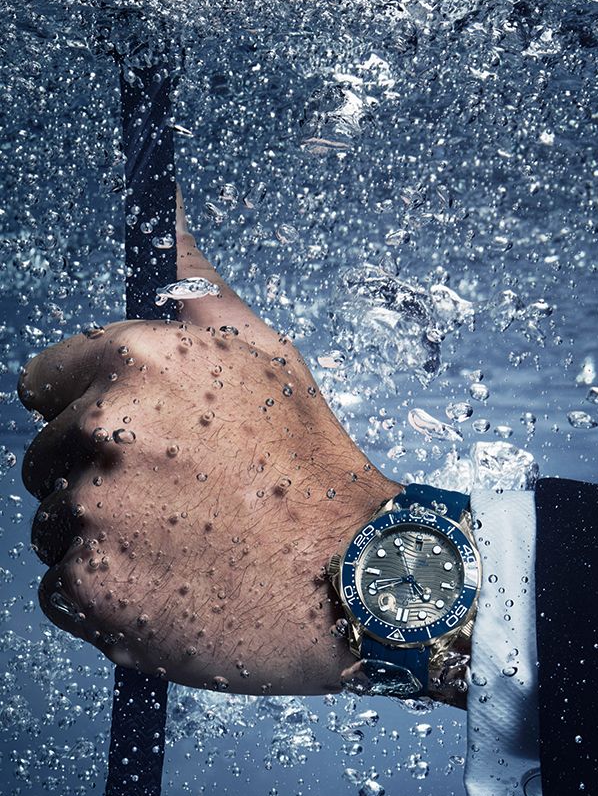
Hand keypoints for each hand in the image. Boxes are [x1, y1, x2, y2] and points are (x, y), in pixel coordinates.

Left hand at [17, 187, 400, 695]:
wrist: (352, 579)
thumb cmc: (312, 466)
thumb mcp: (265, 354)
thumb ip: (193, 282)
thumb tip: (162, 202)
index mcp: (138, 360)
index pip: (47, 381)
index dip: (91, 410)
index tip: (141, 439)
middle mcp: (102, 428)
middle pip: (48, 456)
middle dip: (99, 475)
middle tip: (179, 500)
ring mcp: (90, 512)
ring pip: (56, 522)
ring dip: (104, 537)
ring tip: (185, 545)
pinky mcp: (87, 586)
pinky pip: (65, 587)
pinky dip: (108, 593)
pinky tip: (173, 587)